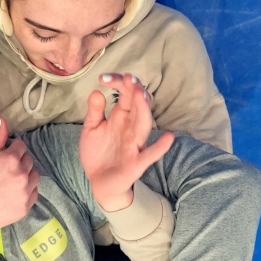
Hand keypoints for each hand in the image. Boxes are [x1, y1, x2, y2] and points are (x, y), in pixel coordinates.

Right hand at [0, 117, 39, 229]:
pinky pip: (34, 192)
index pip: (21, 146)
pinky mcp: (26, 205)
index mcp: (11, 159)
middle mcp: (22, 174)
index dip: (12, 150)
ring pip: (35, 176)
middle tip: (7, 170)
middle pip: (29, 160)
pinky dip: (28, 190)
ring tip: (12, 181)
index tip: (5, 157)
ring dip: (27, 175)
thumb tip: (3, 119)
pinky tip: (15, 192)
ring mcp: (25, 191)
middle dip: (20, 162)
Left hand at [80, 72, 173, 211]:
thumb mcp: (91, 129)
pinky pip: (150, 154)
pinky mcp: (136, 163)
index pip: (125, 94)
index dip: (118, 84)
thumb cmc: (98, 152)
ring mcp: (135, 144)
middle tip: (129, 78)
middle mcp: (131, 127)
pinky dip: (160, 147)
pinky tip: (169, 136)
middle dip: (134, 91)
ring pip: (144, 124)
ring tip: (141, 95)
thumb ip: (94, 111)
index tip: (103, 78)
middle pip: (138, 105)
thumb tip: (96, 91)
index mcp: (121, 116)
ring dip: (144, 110)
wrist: (99, 182)